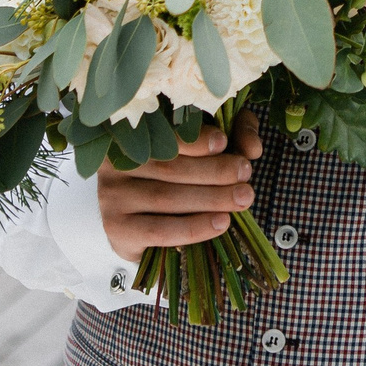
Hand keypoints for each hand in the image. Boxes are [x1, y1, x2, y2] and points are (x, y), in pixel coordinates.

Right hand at [98, 110, 263, 261]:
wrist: (141, 225)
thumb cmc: (176, 179)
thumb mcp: (204, 149)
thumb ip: (233, 135)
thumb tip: (253, 148)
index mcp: (133, 138)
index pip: (164, 136)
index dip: (196, 139)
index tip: (224, 142)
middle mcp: (115, 165)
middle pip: (169, 168)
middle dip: (213, 171)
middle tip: (245, 174)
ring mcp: (111, 198)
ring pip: (166, 197)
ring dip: (210, 198)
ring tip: (242, 198)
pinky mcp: (117, 230)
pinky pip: (159, 229)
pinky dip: (193, 227)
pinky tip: (221, 222)